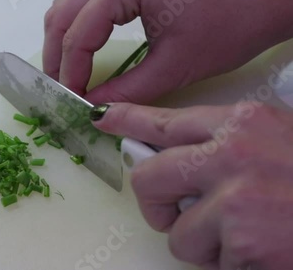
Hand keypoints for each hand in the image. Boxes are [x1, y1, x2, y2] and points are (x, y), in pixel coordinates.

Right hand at [44, 0, 292, 103]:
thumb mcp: (173, 65)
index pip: (79, 34)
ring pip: (68, 3)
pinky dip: (78, 25)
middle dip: (57, 56)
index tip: (71, 99)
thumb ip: (127, 90)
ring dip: (63, 38)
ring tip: (67, 72)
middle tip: (61, 89)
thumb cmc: (231, 23)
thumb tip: (95, 108)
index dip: (71, 72)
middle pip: (62, 14)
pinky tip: (82, 47)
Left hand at [90, 101, 292, 268]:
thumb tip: (168, 154)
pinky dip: (228, 263)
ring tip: (243, 234)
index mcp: (241, 123)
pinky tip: (260, 249)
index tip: (102, 119)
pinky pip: (206, 261)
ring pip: (177, 232)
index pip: (165, 119)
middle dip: (155, 202)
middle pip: (148, 177)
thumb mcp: (270, 141)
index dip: (127, 120)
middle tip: (177, 211)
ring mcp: (236, 198)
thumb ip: (221, 144)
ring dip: (203, 241)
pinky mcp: (242, 241)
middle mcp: (232, 154)